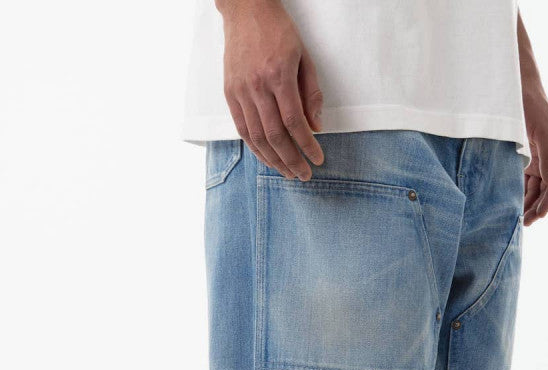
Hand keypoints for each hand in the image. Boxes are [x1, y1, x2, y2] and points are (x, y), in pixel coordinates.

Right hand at [218, 0, 323, 179]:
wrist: (245, 9)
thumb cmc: (278, 31)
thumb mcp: (304, 57)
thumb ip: (311, 93)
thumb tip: (316, 127)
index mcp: (278, 75)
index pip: (294, 122)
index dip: (307, 145)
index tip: (318, 159)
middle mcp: (257, 86)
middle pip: (274, 136)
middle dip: (291, 160)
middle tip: (304, 174)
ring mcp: (240, 91)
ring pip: (256, 137)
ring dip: (274, 160)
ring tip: (288, 173)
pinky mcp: (230, 93)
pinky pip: (242, 129)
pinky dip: (256, 149)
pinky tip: (268, 159)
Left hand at [522, 86, 547, 225]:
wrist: (517, 92)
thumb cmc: (532, 108)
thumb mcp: (542, 131)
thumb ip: (547, 157)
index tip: (539, 215)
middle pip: (545, 190)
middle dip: (536, 207)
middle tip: (525, 224)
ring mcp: (538, 162)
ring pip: (534, 190)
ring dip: (527, 204)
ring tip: (518, 220)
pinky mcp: (525, 162)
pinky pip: (523, 182)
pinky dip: (518, 194)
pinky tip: (510, 205)